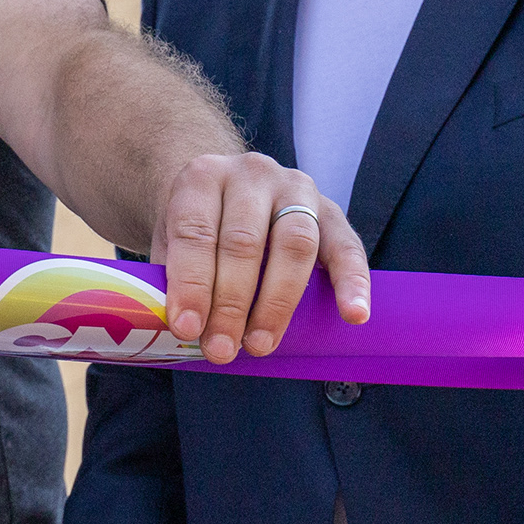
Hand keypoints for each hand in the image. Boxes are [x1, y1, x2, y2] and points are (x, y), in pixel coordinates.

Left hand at [156, 151, 370, 362]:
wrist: (226, 190)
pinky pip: (348, 246)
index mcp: (202, 178)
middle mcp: (251, 175)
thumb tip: (182, 332)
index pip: (195, 232)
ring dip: (277, 303)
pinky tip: (354, 315)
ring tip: (260, 345)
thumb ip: (173, 279)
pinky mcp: (333, 209)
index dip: (192, 284)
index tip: (187, 328)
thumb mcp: (170, 241)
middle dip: (231, 303)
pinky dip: (352, 282)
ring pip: (294, 244)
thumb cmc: (197, 228)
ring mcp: (295, 188)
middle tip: (221, 349)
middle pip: (244, 242)